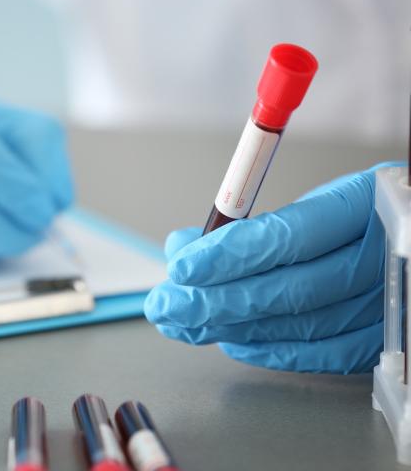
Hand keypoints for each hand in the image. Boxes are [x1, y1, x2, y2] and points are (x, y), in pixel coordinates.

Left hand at [144, 164, 396, 373]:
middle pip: (289, 289)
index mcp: (364, 203)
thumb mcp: (311, 199)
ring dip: (231, 326)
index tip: (179, 265)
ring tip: (182, 321)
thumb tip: (182, 248)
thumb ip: (250, 224)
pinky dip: (271, 349)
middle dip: (215, 300)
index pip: (287, 236)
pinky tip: (230, 339)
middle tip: (165, 304)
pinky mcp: (382, 337)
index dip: (227, 255)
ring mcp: (387, 303)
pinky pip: (323, 353)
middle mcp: (382, 257)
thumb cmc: (359, 213)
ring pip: (300, 325)